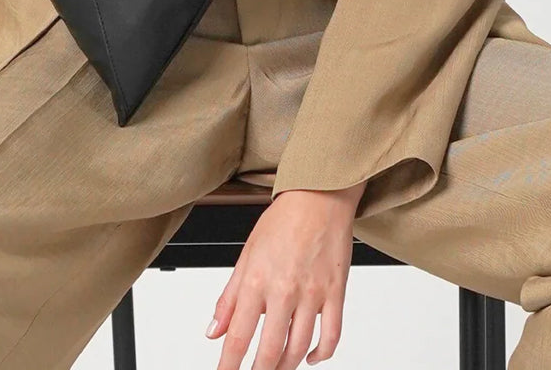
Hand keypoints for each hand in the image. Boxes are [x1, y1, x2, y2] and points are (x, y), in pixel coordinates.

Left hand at [205, 183, 365, 368]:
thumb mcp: (247, 254)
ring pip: (299, 349)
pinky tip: (311, 357)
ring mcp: (313, 293)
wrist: (319, 197)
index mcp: (258, 279)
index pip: (238, 336)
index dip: (228, 366)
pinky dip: (321, 354)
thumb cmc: (283, 220)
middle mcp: (285, 290)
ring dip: (285, 366)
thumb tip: (214, 330)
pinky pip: (332, 336)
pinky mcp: (336, 293)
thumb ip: (230, 297)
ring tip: (276, 368)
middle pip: (269, 351)